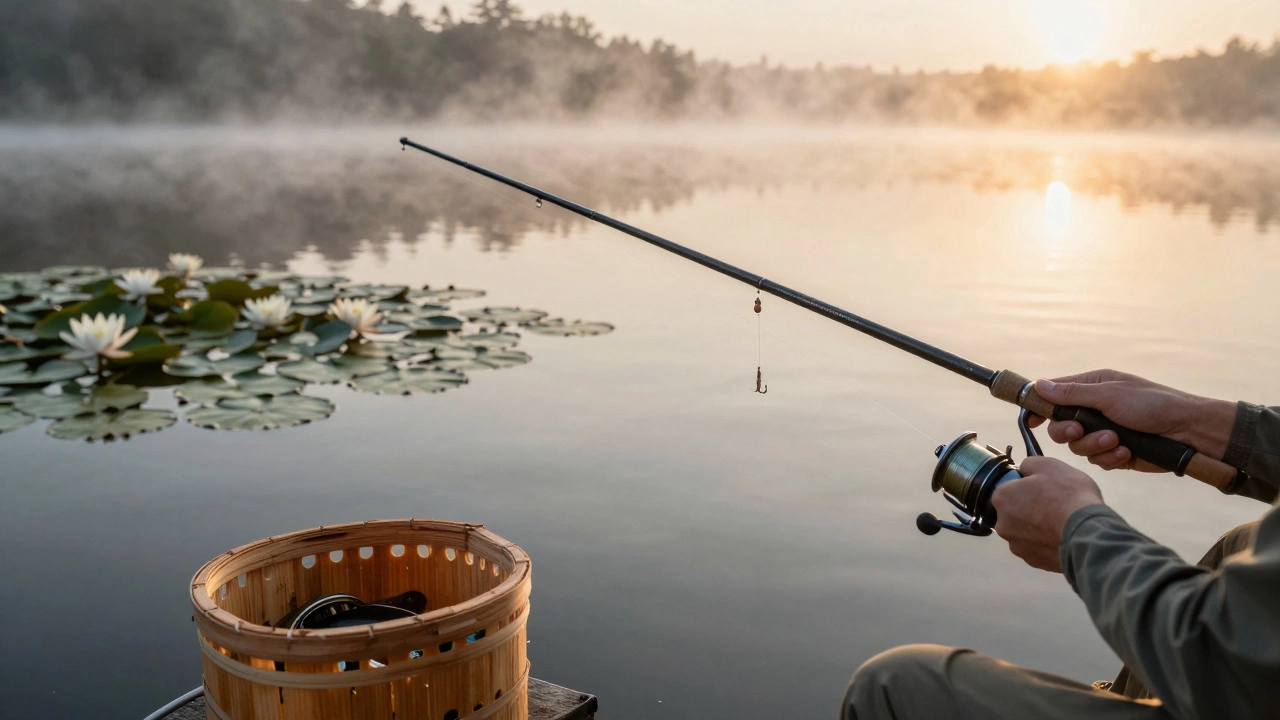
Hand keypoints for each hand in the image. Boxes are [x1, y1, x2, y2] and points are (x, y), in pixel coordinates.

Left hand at [991, 456, 1103, 572]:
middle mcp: (1003, 525)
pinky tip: (1064, 537)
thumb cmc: (1067, 494)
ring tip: (1062, 522)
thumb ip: (1029, 465)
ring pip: (1026, 532)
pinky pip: (1039, 548)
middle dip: (1031, 509)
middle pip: (1016, 512)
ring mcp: (1018, 546)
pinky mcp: (1035, 563)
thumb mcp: (1049, 465)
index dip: (1026, 486)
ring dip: (1039, 528)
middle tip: (1055, 504)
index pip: (1008, 489)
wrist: (1087, 532)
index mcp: (1002, 499)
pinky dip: (1048, 543)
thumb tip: (1024, 470)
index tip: (1043, 488)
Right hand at [1027, 369, 1235, 472]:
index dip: (1040, 406)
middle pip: (1060, 425)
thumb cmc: (1153, 404)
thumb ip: (1072, 394)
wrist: (1189, 433)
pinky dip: (1110, 458)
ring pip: (1078, 446)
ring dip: (1095, 445)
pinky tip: (1126, 453)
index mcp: (1093, 388)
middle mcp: (1095, 410)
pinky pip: (1098, 460)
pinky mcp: (1116, 453)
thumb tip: (1039, 385)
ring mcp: (1105, 432)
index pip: (1055, 394)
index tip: (1032, 419)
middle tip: (1080, 430)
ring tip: (1116, 441)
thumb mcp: (1109, 395)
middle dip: (1068, 431)